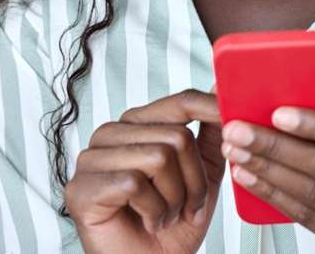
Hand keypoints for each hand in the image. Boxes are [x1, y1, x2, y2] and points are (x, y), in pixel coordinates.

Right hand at [63, 88, 224, 253]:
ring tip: (165, 216)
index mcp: (137, 125)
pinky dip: (154, 212)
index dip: (210, 108)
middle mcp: (111, 134)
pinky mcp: (81, 187)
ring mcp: (91, 159)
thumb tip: (220, 88)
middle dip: (194, 181)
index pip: (178, 103)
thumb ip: (210, 133)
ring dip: (174, 199)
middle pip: (176, 136)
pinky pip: (134, 184)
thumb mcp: (202, 175)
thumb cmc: (173, 225)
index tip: (233, 118)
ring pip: (158, 157)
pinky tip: (148, 222)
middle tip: (187, 207)